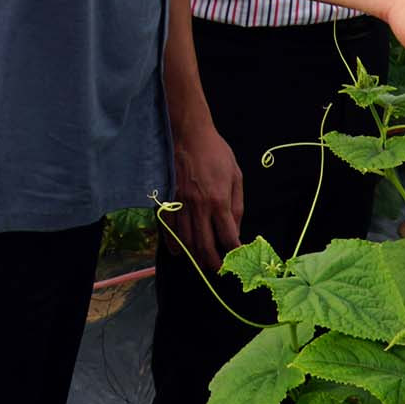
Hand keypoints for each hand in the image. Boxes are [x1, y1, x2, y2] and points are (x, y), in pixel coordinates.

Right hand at [170, 117, 244, 273]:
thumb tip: (236, 230)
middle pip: (205, 244)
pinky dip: (172, 242)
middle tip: (218, 270)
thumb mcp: (236, 176)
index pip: (228, 236)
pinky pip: (168, 227)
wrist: (189, 133)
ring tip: (201, 263)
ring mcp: (180, 203)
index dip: (233, 252)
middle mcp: (198, 206)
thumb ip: (237, 205)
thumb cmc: (216, 152)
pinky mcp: (167, 198)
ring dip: (194, 256)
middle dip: (213, 262)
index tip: (236, 259)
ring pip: (185, 239)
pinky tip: (178, 251)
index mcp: (219, 200)